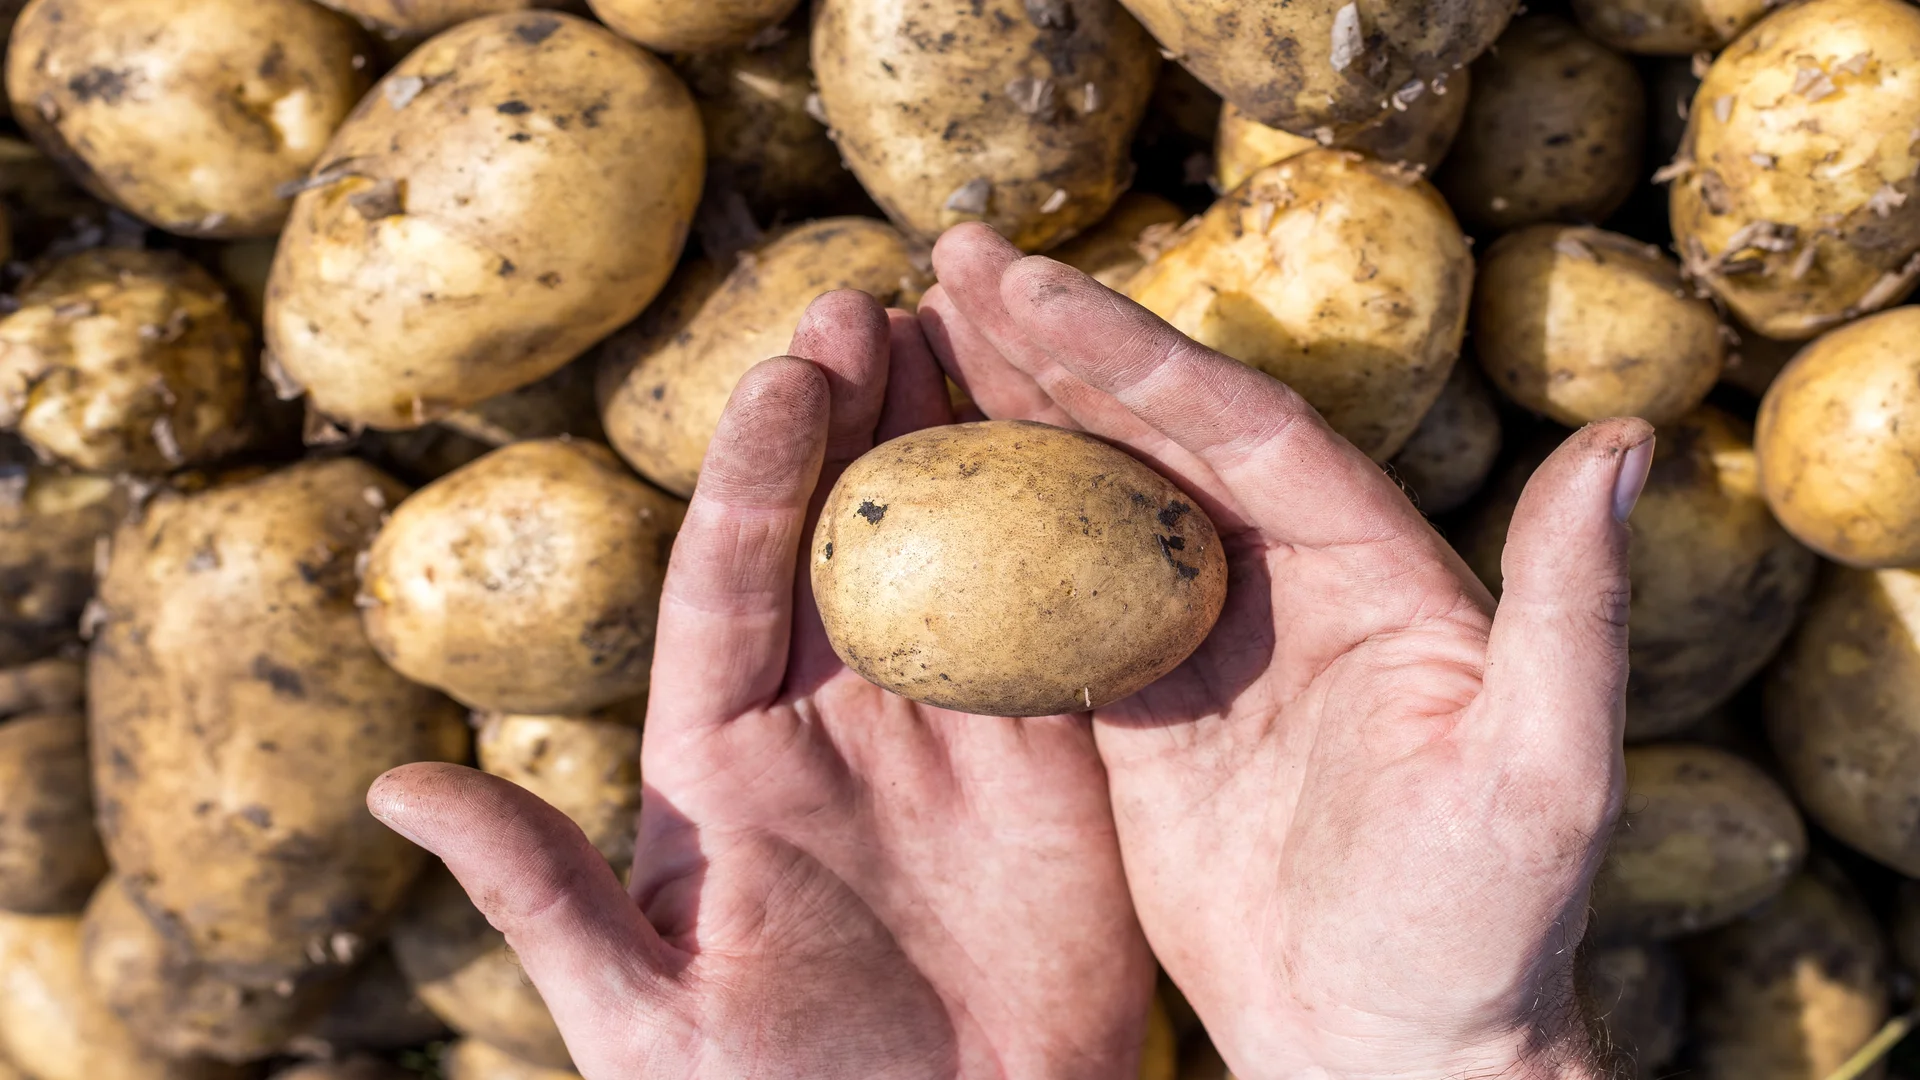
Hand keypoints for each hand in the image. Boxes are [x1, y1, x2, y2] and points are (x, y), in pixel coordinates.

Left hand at [368, 289, 1153, 1079]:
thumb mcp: (639, 1018)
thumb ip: (540, 896)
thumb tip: (390, 792)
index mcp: (722, 760)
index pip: (733, 579)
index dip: (757, 471)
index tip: (785, 369)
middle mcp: (832, 722)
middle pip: (841, 536)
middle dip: (858, 417)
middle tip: (883, 299)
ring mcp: (946, 735)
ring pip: (949, 558)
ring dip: (960, 446)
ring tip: (977, 330)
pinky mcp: (1049, 765)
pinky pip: (1057, 635)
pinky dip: (1069, 546)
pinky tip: (1081, 453)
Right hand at [921, 225, 1649, 1079]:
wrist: (1387, 1052)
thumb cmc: (1482, 931)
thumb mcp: (1544, 771)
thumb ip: (1572, 608)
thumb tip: (1628, 440)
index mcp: (1371, 567)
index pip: (1243, 428)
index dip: (1138, 352)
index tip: (1034, 286)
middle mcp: (1285, 580)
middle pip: (1156, 435)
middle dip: (1057, 345)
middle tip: (954, 262)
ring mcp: (1205, 641)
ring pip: (1097, 498)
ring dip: (1014, 414)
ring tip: (920, 333)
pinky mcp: (1141, 710)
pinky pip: (1055, 601)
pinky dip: (991, 536)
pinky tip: (922, 482)